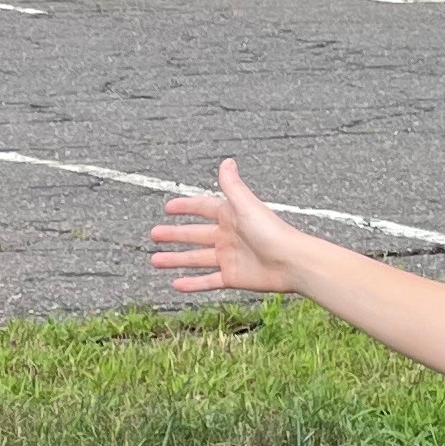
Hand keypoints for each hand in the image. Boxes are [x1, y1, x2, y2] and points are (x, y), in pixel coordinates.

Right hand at [149, 160, 330, 296]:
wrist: (291, 261)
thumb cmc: (271, 231)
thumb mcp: (246, 205)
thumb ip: (233, 185)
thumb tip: (226, 161)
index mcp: (230, 216)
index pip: (203, 208)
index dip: (185, 207)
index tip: (168, 208)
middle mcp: (227, 236)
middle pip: (194, 235)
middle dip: (174, 235)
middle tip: (154, 234)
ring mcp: (228, 257)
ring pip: (196, 259)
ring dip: (176, 259)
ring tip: (155, 260)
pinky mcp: (232, 277)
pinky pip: (208, 281)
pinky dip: (192, 284)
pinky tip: (175, 284)